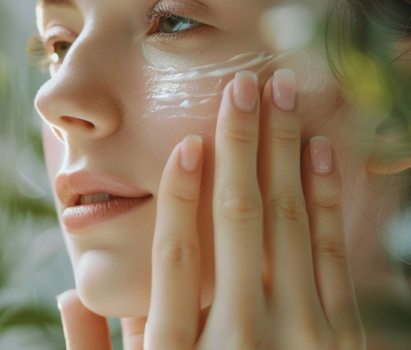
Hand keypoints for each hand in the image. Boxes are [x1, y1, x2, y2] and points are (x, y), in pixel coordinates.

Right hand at [56, 69, 365, 348]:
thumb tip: (70, 290)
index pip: (177, 254)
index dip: (179, 192)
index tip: (187, 140)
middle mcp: (241, 337)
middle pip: (239, 222)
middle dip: (242, 146)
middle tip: (244, 86)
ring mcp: (300, 338)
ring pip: (291, 226)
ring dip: (286, 153)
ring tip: (283, 95)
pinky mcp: (341, 339)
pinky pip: (334, 255)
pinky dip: (326, 199)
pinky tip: (319, 151)